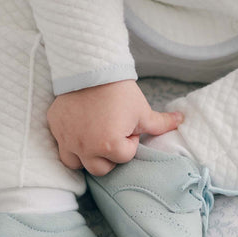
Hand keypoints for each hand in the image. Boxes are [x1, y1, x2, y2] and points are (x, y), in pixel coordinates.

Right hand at [47, 79, 182, 175]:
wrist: (90, 67)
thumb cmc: (119, 90)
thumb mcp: (142, 110)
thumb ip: (160, 124)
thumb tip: (181, 121)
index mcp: (109, 145)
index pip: (123, 157)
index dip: (129, 142)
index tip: (126, 126)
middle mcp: (85, 147)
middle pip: (100, 169)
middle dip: (109, 156)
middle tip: (112, 134)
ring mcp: (67, 139)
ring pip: (76, 163)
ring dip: (87, 156)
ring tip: (95, 138)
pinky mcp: (55, 128)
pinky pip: (62, 146)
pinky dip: (71, 143)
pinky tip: (80, 130)